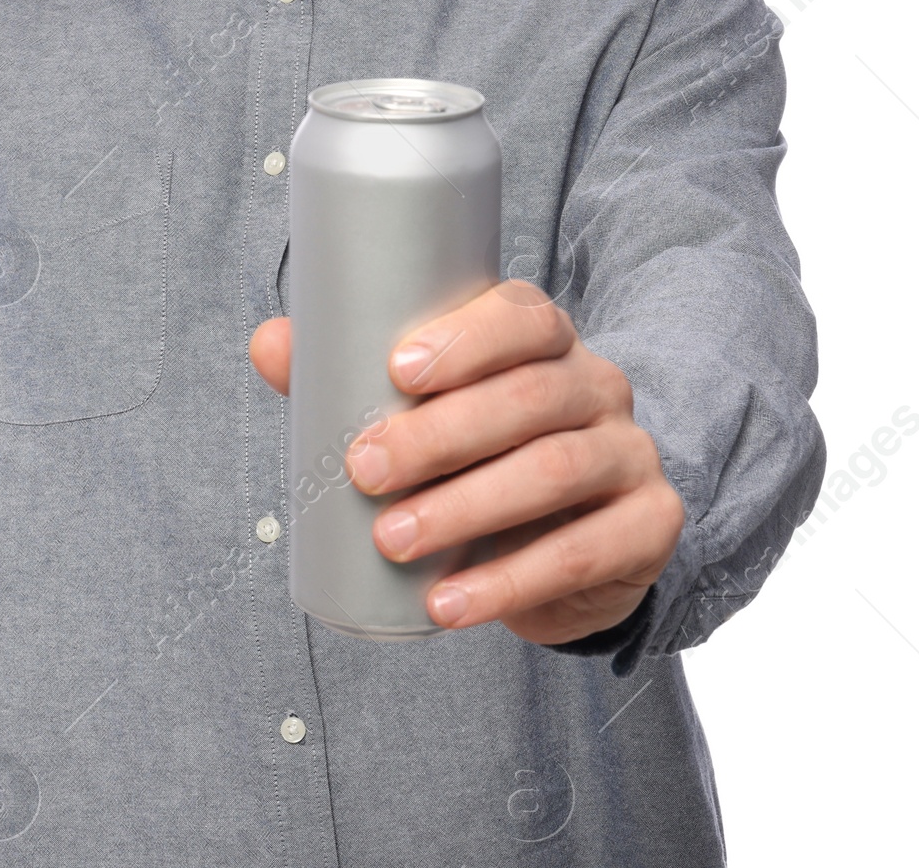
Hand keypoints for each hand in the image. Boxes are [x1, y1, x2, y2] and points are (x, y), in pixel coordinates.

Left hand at [247, 279, 684, 642]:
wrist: (579, 538)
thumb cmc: (481, 452)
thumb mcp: (427, 409)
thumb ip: (349, 373)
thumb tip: (270, 342)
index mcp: (544, 339)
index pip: (522, 316)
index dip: (466, 338)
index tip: (397, 371)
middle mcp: (597, 384)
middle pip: (530, 396)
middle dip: (442, 434)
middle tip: (366, 469)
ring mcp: (630, 453)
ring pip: (555, 469)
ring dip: (466, 508)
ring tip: (393, 540)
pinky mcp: (648, 526)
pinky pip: (583, 552)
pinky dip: (509, 581)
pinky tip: (449, 602)